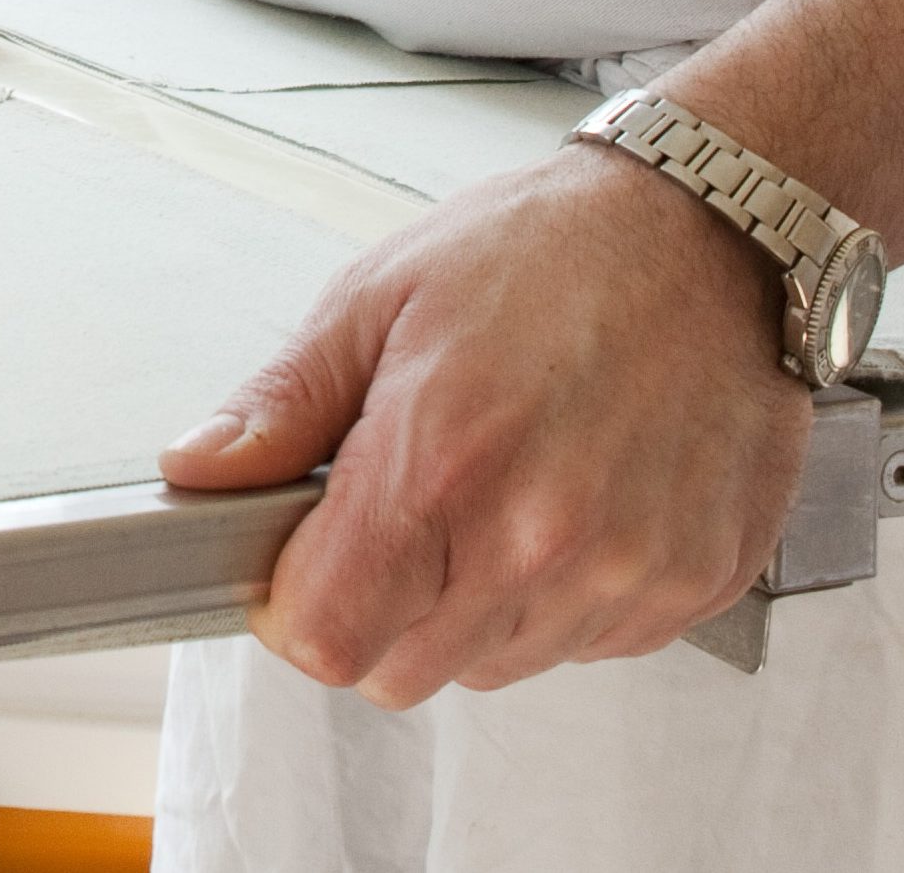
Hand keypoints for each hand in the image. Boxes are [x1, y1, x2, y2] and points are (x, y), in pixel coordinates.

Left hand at [159, 145, 806, 705]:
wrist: (707, 231)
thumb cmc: (547, 250)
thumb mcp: (379, 298)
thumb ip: (282, 406)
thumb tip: (197, 471)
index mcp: (441, 462)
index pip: (327, 636)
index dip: (294, 606)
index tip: (303, 557)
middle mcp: (538, 537)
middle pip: (402, 672)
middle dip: (377, 607)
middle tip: (404, 506)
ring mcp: (625, 571)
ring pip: (494, 665)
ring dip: (472, 604)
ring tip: (501, 485)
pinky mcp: (691, 584)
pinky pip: (587, 644)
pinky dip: (563, 596)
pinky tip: (574, 497)